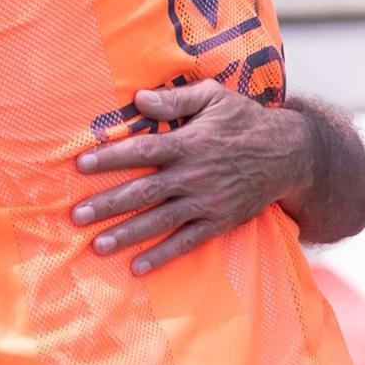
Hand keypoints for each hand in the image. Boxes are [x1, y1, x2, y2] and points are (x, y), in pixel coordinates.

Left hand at [72, 81, 306, 274]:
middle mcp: (195, 175)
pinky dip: (163, 255)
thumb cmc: (245, 120)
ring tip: (97, 245)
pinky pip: (188, 242)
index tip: (80, 165)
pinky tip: (138, 267)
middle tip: (76, 215)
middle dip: (108, 204)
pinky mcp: (219, 221)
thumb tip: (139, 98)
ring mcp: (207, 202)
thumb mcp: (215, 97)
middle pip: (144, 192)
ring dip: (127, 234)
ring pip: (160, 221)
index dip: (111, 158)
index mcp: (190, 142)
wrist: (289, 154)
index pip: (142, 151)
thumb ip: (176, 98)